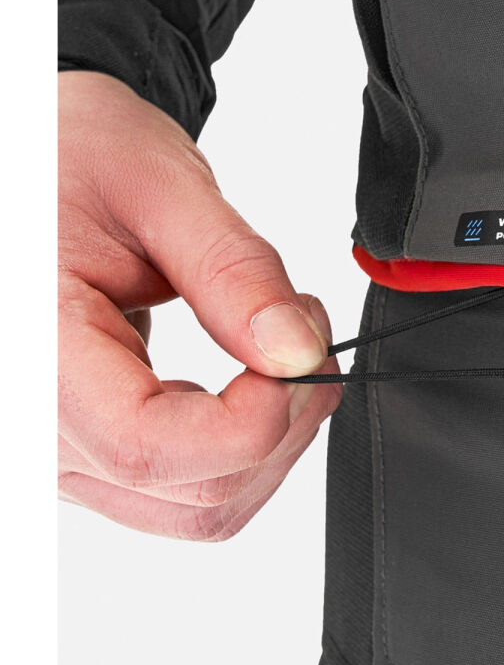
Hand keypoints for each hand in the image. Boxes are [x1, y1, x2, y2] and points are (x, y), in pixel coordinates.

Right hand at [58, 71, 341, 539]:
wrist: (34, 157)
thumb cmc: (71, 156)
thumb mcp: (160, 189)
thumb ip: (234, 272)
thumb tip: (299, 350)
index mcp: (35, 354)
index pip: (154, 450)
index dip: (258, 419)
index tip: (304, 349)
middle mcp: (37, 427)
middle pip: (196, 496)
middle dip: (285, 422)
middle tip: (308, 331)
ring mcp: (63, 450)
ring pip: (200, 508)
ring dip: (271, 440)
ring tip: (282, 347)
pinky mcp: (91, 449)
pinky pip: (185, 488)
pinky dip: (242, 443)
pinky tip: (250, 376)